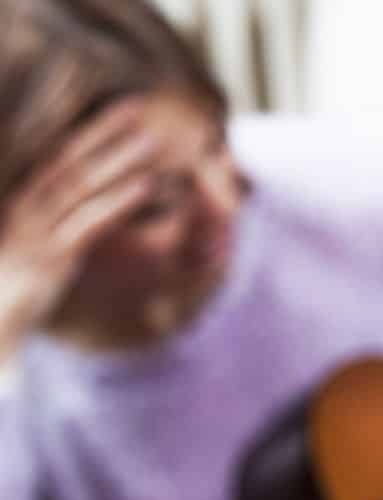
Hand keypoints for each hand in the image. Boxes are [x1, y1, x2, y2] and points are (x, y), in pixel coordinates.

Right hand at [0, 101, 159, 343]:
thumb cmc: (9, 292)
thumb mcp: (33, 252)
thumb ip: (58, 227)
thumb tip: (85, 213)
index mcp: (20, 202)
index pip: (55, 156)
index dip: (86, 131)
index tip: (116, 107)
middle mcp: (25, 209)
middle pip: (67, 161)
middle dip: (102, 131)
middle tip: (137, 104)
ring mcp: (36, 233)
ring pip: (79, 186)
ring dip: (116, 160)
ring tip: (150, 139)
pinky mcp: (50, 261)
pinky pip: (88, 223)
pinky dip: (117, 201)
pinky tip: (145, 185)